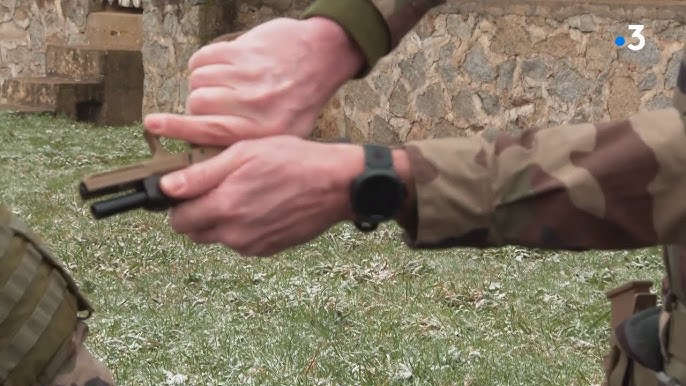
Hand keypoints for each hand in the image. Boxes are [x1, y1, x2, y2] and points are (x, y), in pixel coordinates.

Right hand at [144, 17, 363, 145]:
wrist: (320, 57)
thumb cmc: (299, 99)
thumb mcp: (283, 136)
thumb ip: (248, 146)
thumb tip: (208, 157)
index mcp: (262, 131)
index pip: (208, 132)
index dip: (176, 129)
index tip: (152, 125)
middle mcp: (254, 105)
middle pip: (197, 106)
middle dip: (195, 107)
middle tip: (211, 106)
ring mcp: (248, 76)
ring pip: (198, 81)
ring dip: (201, 84)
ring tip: (219, 86)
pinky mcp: (243, 50)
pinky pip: (204, 58)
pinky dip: (203, 63)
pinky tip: (219, 67)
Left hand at [160, 136, 362, 255]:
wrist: (336, 185)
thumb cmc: (293, 161)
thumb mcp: (244, 154)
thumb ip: (201, 174)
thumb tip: (166, 188)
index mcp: (224, 207)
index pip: (178, 220)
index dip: (178, 204)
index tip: (189, 189)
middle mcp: (235, 234)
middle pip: (195, 233)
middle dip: (198, 213)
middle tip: (218, 188)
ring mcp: (253, 245)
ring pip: (219, 238)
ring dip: (221, 221)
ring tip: (245, 193)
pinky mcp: (269, 250)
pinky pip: (242, 242)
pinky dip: (243, 228)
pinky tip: (262, 205)